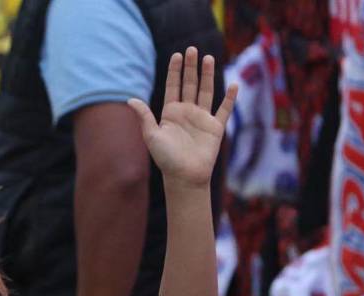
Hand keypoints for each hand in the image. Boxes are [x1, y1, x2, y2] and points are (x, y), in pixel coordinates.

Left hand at [129, 48, 236, 189]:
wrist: (184, 177)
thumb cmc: (166, 159)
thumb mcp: (151, 136)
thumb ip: (144, 117)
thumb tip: (130, 99)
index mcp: (170, 113)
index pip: (173, 86)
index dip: (175, 71)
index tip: (177, 55)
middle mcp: (187, 112)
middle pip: (190, 84)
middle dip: (191, 67)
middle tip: (192, 49)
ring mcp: (202, 119)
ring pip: (206, 91)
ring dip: (208, 75)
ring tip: (209, 58)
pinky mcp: (215, 128)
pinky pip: (224, 110)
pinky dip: (230, 98)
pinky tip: (233, 85)